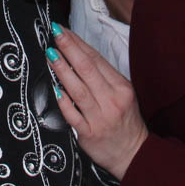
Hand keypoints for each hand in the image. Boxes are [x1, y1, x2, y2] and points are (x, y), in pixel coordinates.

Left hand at [46, 23, 146, 179]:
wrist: (133, 154)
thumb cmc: (125, 121)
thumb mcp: (123, 95)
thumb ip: (104, 77)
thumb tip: (79, 54)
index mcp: (122, 87)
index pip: (97, 60)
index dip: (79, 43)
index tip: (64, 31)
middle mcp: (112, 100)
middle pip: (88, 69)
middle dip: (70, 49)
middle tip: (56, 34)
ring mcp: (101, 117)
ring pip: (79, 89)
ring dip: (63, 70)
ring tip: (51, 55)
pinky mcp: (90, 134)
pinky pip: (73, 115)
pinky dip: (64, 101)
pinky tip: (55, 89)